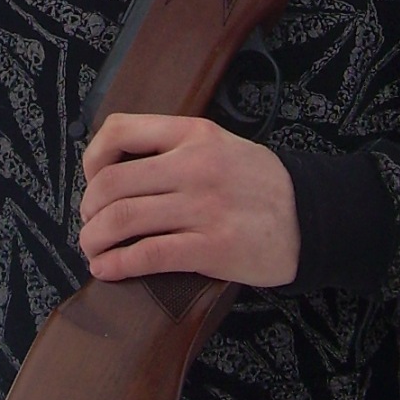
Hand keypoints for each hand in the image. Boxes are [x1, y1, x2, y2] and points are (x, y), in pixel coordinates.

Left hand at [79, 112, 300, 287]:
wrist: (310, 216)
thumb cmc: (258, 182)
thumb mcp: (219, 144)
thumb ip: (174, 148)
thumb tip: (116, 168)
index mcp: (193, 134)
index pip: (121, 130)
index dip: (92, 157)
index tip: (91, 179)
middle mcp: (194, 166)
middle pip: (113, 183)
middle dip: (88, 208)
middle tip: (89, 223)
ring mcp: (203, 208)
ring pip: (123, 218)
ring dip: (95, 238)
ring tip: (92, 248)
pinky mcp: (211, 248)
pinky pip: (148, 254)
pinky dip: (117, 264)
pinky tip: (107, 269)